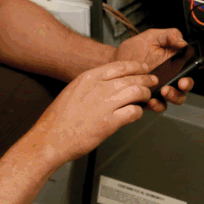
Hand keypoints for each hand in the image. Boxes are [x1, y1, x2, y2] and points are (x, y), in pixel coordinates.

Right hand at [30, 61, 158, 162]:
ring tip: (147, 97)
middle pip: (132, 77)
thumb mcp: (73, 91)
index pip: (120, 65)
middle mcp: (98, 88)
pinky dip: (139, 112)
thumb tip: (109, 83)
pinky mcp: (109, 122)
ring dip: (146, 94)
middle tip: (153, 81)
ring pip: (137, 91)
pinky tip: (137, 113)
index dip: (136, 66)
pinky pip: (133, 112)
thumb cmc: (58, 119)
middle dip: (146, 79)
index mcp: (89, 78)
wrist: (50, 138)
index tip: (143, 68)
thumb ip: (91, 85)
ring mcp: (105, 104)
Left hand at [111, 29, 203, 110]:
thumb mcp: (152, 36)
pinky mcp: (151, 98)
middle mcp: (172, 76)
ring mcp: (163, 88)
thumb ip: (169, 35)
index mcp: (176, 60)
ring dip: (174, 95)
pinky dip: (158, 105)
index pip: (195, 62)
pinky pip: (160, 106)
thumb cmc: (134, 50)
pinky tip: (152, 100)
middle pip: (188, 84)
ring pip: (177, 97)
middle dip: (188, 83)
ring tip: (165, 90)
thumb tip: (183, 41)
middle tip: (183, 81)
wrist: (116, 61)